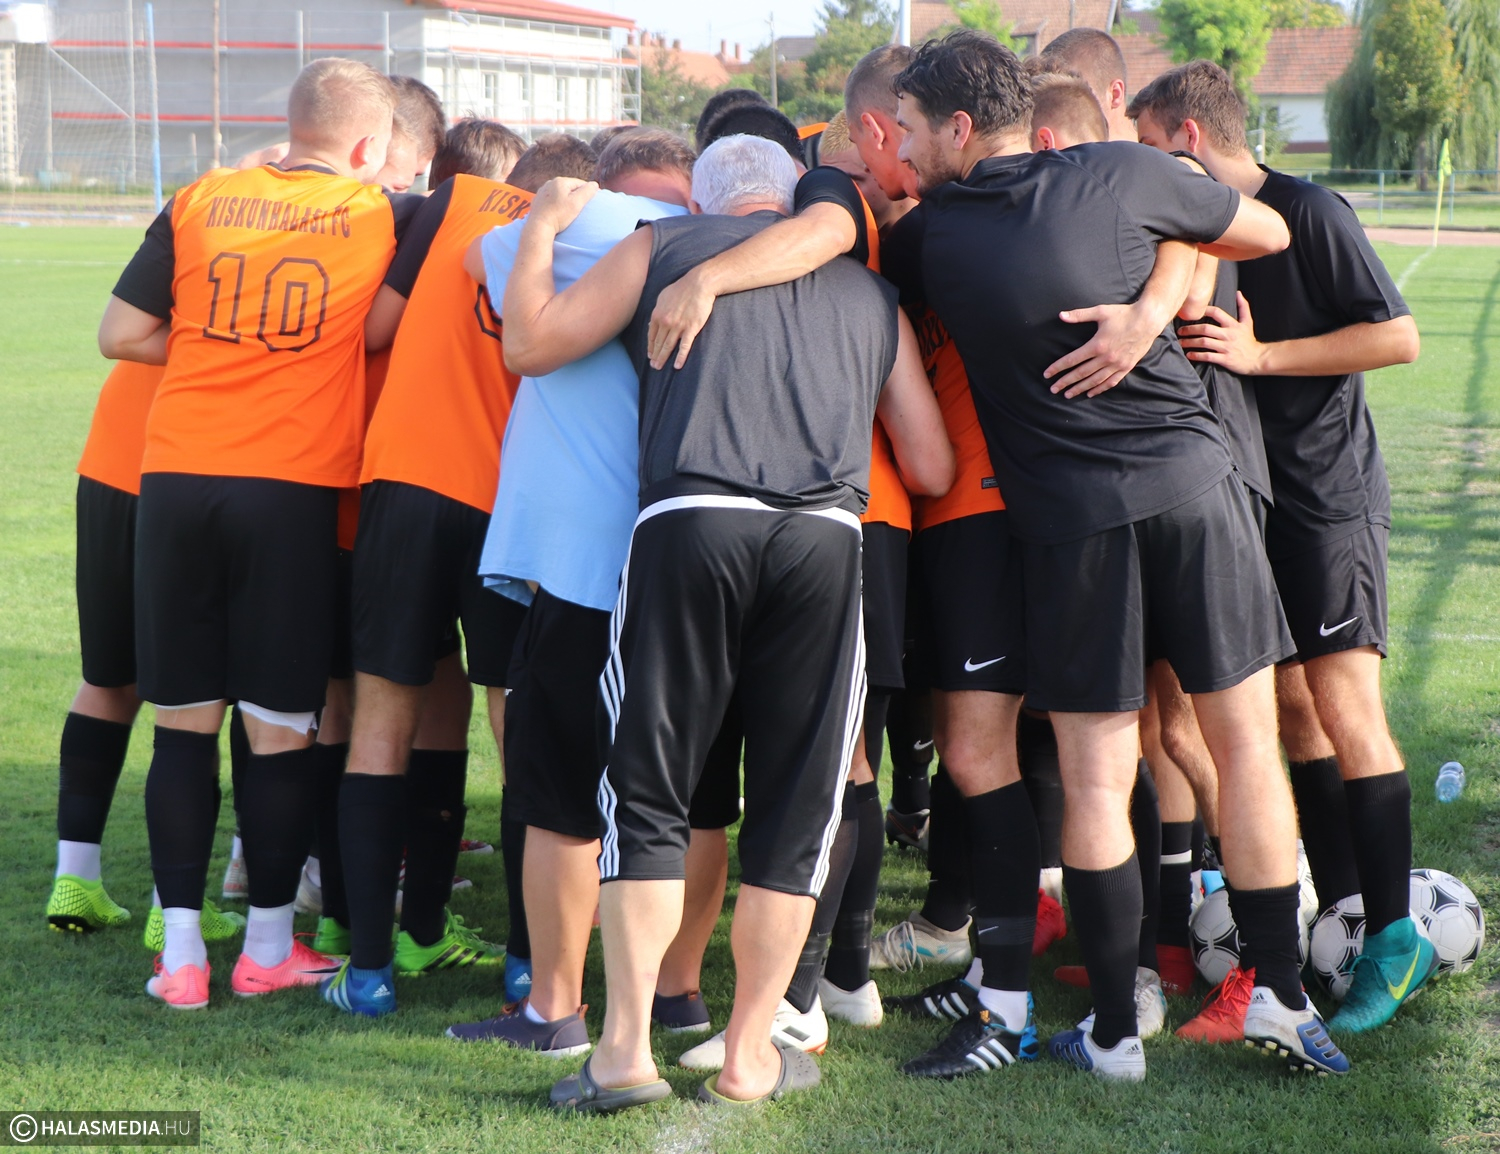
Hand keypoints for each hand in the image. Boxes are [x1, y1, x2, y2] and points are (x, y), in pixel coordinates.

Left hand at [528, 177, 597, 234]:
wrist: (538, 227)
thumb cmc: (559, 215)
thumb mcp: (577, 203)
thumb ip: (587, 192)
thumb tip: (594, 184)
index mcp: (560, 181)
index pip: (579, 183)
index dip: (587, 191)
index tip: (593, 199)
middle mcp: (549, 183)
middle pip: (568, 188)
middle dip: (576, 195)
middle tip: (582, 206)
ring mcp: (542, 192)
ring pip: (559, 193)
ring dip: (566, 199)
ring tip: (570, 210)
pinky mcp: (537, 201)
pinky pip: (551, 200)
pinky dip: (556, 204)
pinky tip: (559, 212)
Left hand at [647, 270, 715, 369]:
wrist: (699, 284)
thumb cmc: (682, 288)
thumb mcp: (663, 296)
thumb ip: (657, 310)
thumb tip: (652, 321)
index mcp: (658, 314)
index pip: (651, 335)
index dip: (650, 347)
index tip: (650, 355)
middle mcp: (666, 322)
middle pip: (658, 343)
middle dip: (655, 356)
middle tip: (653, 366)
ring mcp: (678, 326)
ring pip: (668, 346)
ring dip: (663, 358)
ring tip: (659, 367)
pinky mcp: (691, 328)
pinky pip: (684, 346)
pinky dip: (680, 357)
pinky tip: (677, 366)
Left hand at [1043, 301, 1165, 397]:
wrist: (1149, 319)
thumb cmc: (1123, 314)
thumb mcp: (1100, 311)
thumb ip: (1079, 315)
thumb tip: (1061, 315)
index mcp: (1097, 345)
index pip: (1072, 360)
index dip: (1058, 368)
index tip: (1047, 375)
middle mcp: (1106, 358)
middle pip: (1081, 373)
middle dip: (1065, 382)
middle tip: (1053, 389)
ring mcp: (1117, 364)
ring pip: (1094, 381)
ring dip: (1080, 389)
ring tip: (1068, 394)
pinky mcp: (1126, 367)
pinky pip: (1111, 382)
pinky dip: (1099, 389)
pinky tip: (1090, 393)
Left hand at [1177, 291, 1265, 374]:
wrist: (1257, 358)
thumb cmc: (1249, 340)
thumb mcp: (1248, 322)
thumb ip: (1243, 307)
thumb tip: (1238, 293)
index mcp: (1233, 325)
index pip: (1216, 313)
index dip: (1203, 311)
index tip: (1191, 313)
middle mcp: (1229, 335)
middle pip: (1206, 329)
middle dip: (1190, 329)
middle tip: (1180, 331)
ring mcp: (1226, 347)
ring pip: (1204, 342)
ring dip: (1190, 342)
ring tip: (1181, 342)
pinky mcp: (1225, 359)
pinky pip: (1208, 356)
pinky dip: (1197, 355)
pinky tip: (1189, 355)